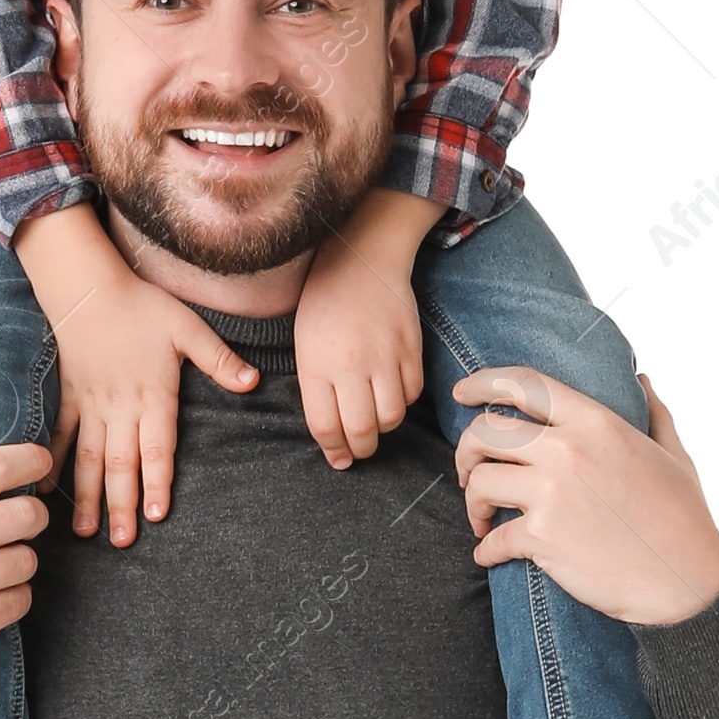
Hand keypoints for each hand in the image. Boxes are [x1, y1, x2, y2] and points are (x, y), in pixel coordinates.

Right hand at [41, 239, 257, 540]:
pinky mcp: (70, 398)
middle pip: (122, 463)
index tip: (157, 515)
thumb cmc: (141, 305)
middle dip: (122, 505)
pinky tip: (48, 491)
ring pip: (90, 459)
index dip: (157, 482)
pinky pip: (63, 436)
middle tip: (123, 542)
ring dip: (88, 496)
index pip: (158, 448)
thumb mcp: (188, 327)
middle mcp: (121, 408)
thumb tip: (253, 383)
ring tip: (85, 532)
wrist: (88, 287)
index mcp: (153, 395)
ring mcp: (92, 406)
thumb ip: (219, 360)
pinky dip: (55, 463)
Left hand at [292, 231, 425, 465]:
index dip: (334, 451)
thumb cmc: (324, 305)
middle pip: (362, 430)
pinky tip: (390, 392)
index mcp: (317, 365)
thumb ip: (316, 392)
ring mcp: (385, 355)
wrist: (361, 259)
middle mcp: (351, 364)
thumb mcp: (305, 347)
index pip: (326, 427)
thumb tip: (335, 441)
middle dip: (361, 449)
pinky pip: (412, 393)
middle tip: (359, 449)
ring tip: (375, 420)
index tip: (339, 459)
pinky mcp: (411, 347)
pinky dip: (402, 402)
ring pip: (391, 417)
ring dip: (383, 428)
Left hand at [452, 368, 718, 625]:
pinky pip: (492, 539)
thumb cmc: (684, 517)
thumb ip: (653, 411)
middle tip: (469, 472)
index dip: (483, 383)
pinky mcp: (543, 538)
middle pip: (486, 432)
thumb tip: (642, 380)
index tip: (461, 394)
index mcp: (596, 421)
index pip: (524, 385)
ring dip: (472, 503)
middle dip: (466, 451)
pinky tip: (489, 555)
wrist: (685, 580)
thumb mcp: (673, 454)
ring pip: (479, 482)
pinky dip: (485, 551)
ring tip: (482, 519)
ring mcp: (553, 494)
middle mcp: (569, 450)